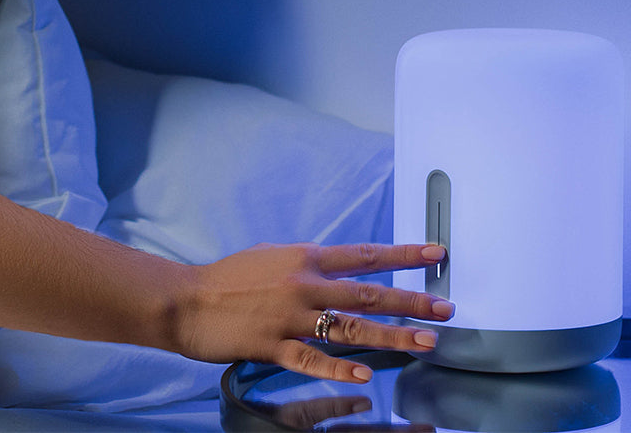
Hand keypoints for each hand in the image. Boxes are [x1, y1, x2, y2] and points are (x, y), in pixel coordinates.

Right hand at [178, 243, 453, 382]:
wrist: (185, 300)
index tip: (436, 254)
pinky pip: (311, 360)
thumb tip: (333, 267)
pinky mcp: (272, 346)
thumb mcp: (270, 255)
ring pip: (350, 328)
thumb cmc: (226, 277)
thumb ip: (305, 263)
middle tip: (445, 309)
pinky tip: (365, 375)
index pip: (366, 255)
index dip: (404, 254)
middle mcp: (304, 285)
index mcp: (305, 258)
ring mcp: (290, 317)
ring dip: (392, 336)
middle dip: (412, 302)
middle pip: (369, 293)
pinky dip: (338, 369)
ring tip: (425, 342)